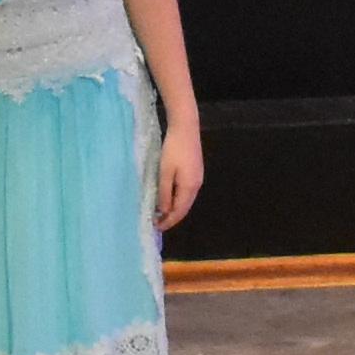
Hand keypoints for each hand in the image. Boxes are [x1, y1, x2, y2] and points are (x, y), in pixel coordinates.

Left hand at [151, 117, 206, 233]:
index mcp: (189, 187)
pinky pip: (187, 192)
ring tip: (161, 212)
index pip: (179, 211)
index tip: (156, 227)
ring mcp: (198, 178)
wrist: (186, 128)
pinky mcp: (196, 171)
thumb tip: (164, 211)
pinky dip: (178, 199)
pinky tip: (169, 197)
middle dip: (172, 217)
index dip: (168, 221)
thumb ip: (164, 193)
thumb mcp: (165, 172)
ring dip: (175, 208)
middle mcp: (197, 185)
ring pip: (186, 200)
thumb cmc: (173, 149)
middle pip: (185, 207)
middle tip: (157, 223)